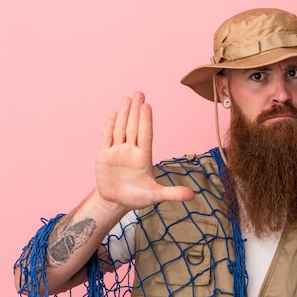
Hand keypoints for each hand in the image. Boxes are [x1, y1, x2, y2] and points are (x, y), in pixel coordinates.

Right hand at [95, 91, 193, 209]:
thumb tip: (191, 196)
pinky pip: (107, 138)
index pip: (146, 135)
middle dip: (135, 111)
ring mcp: (117, 152)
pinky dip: (109, 126)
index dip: (146, 121)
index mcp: (144, 158)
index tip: (147, 106)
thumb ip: (172, 194)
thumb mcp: (155, 196)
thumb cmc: (138, 197)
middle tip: (139, 93)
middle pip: (133, 127)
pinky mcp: (104, 156)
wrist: (116, 202)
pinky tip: (114, 114)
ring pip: (120, 129)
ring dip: (124, 114)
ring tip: (127, 99)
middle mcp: (131, 151)